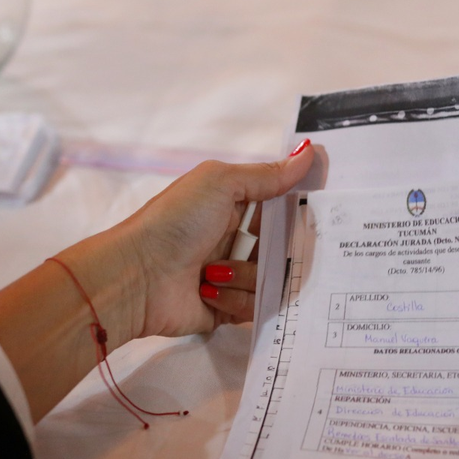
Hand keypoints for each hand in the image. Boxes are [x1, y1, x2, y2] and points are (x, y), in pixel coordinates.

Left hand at [58, 139, 313, 346]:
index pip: (281, 206)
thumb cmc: (175, 221)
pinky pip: (257, 307)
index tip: (322, 211)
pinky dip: (235, 299)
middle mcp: (236, 238)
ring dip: (245, 275)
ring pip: (272, 278)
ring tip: (213, 272)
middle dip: (281, 249)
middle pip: (285, 246)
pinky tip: (208, 291)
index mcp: (235, 205)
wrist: (136, 277)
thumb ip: (268, 175)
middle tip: (267, 247)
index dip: (300, 210)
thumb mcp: (220, 183)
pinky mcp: (229, 308)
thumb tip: (310, 151)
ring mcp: (234, 274)